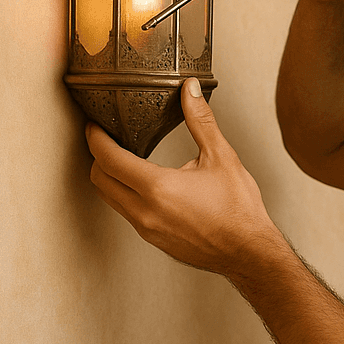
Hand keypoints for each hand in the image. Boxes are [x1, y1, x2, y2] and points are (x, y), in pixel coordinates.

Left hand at [86, 80, 283, 276]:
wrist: (248, 252)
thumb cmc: (239, 209)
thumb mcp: (222, 158)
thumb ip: (201, 122)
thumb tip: (190, 90)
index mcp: (159, 188)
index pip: (108, 159)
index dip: (96, 138)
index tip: (95, 126)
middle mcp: (145, 212)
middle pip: (100, 180)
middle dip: (97, 157)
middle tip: (105, 139)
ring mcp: (147, 229)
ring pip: (110, 199)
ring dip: (110, 178)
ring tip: (123, 160)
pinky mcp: (154, 240)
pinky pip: (127, 214)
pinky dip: (126, 196)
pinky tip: (145, 187)